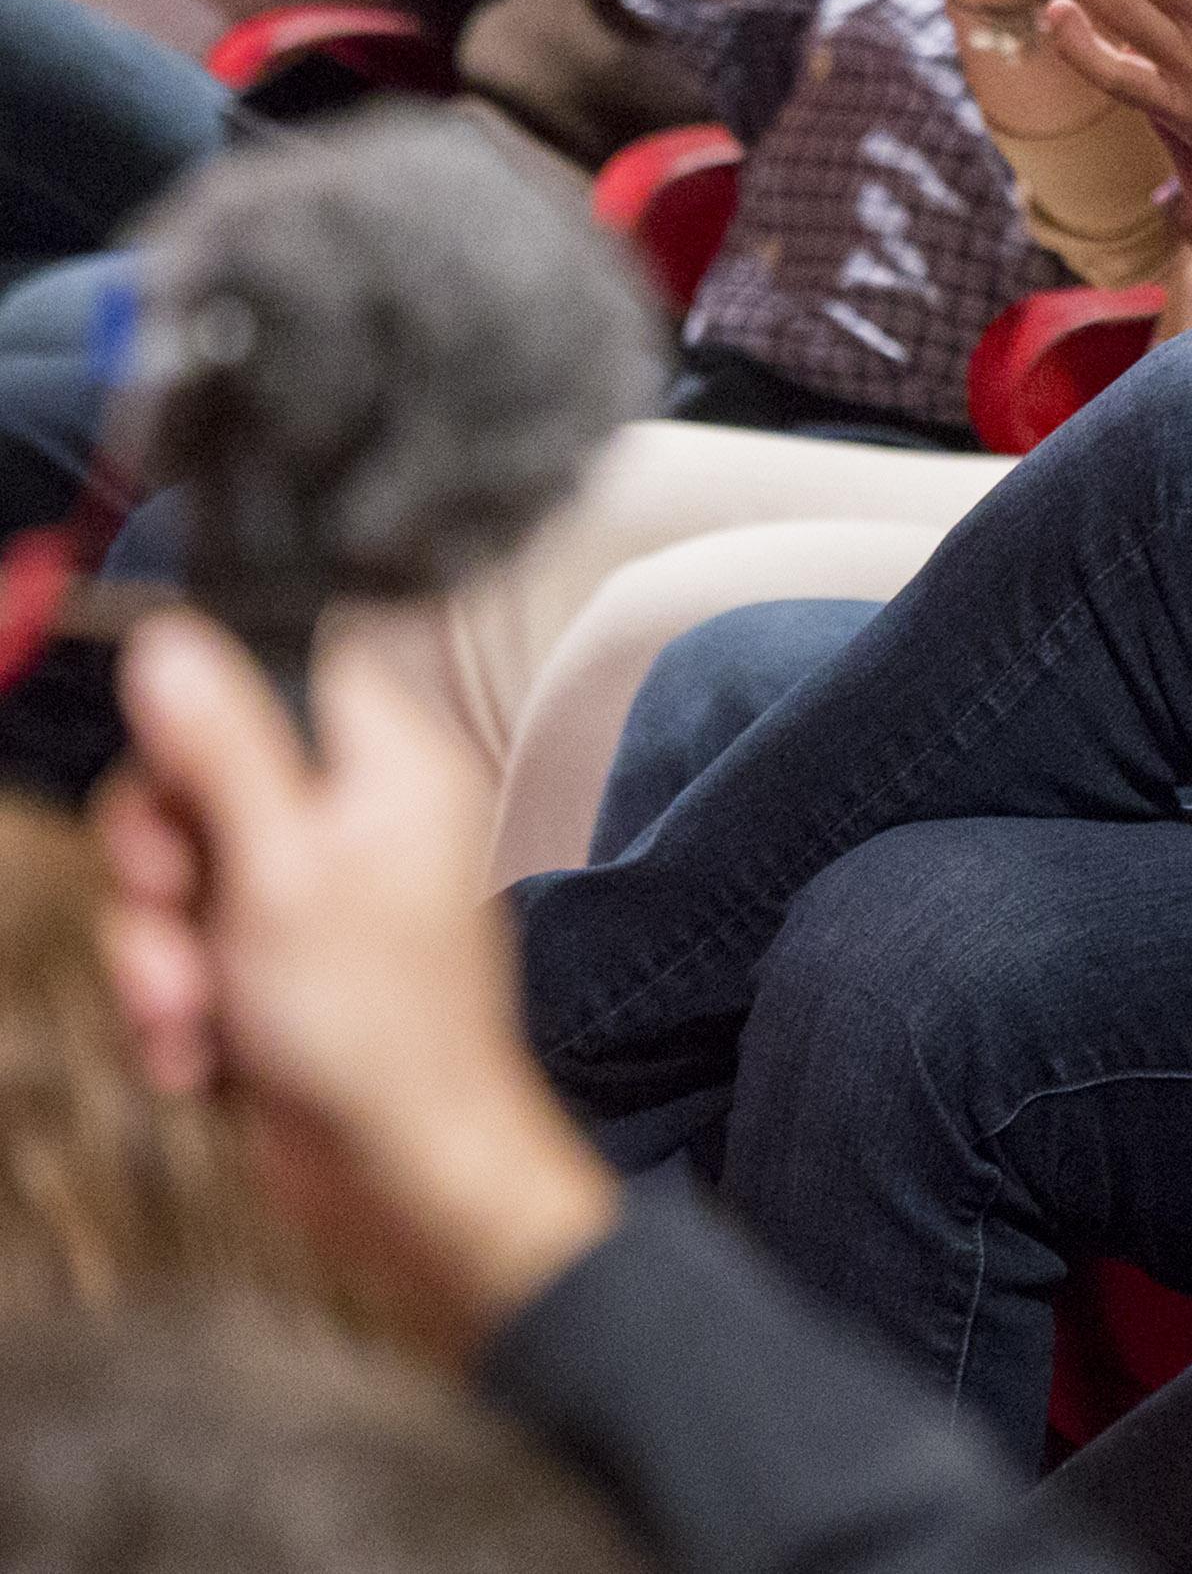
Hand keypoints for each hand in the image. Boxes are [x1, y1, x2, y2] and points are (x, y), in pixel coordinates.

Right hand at [88, 614, 619, 1357]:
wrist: (403, 1179)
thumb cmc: (375, 1033)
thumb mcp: (276, 871)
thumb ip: (222, 751)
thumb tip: (177, 642)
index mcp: (392, 768)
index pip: (281, 672)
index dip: (202, 718)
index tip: (172, 783)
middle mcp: (361, 821)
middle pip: (202, 779)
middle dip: (158, 864)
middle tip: (175, 911)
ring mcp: (319, 899)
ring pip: (180, 876)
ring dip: (159, 955)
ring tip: (196, 1012)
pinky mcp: (281, 970)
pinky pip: (189, 953)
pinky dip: (180, 1008)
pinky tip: (207, 1056)